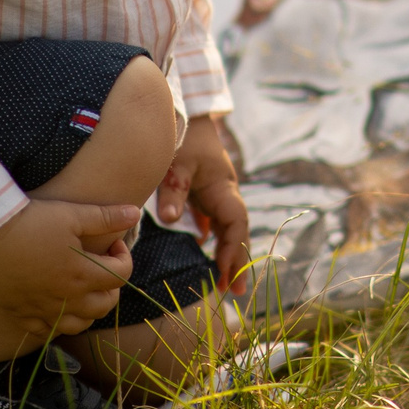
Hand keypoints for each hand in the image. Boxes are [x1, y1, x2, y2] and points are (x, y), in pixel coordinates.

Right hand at [0, 196, 140, 337]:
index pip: (122, 276)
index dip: (124, 257)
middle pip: (105, 305)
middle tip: (101, 268)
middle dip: (111, 286)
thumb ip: (107, 217)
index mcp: (82, 274)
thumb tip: (136, 213)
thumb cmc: (31, 221)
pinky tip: (57, 304)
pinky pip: (47, 331)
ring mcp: (43, 310)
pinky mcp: (22, 315)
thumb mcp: (73, 214)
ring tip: (83, 288)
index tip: (112, 244)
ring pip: (79, 325)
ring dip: (89, 309)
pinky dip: (59, 323)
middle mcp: (66, 298)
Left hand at [156, 114, 251, 291]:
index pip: (235, 223)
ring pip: (230, 229)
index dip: (234, 249)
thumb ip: (173, 191)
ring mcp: (218, 194)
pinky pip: (217, 222)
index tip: (227, 272)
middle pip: (239, 231)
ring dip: (230, 254)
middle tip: (238, 293)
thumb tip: (168, 220)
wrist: (187, 115)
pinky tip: (207, 252)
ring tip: (228, 283)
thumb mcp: (176, 164)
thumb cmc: (183, 138)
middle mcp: (225, 193)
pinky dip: (217, 239)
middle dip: (240, 261)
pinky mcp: (207, 193)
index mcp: (223, 188)